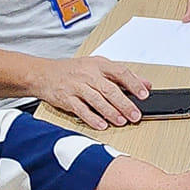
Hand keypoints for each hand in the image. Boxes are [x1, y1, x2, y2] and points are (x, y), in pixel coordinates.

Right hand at [30, 56, 151, 129]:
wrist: (44, 74)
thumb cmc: (73, 70)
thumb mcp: (98, 66)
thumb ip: (122, 75)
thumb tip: (146, 84)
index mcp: (98, 64)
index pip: (120, 72)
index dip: (134, 83)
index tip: (144, 94)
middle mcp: (88, 74)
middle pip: (109, 89)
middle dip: (124, 104)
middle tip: (135, 115)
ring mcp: (76, 86)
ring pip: (96, 100)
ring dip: (110, 112)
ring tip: (121, 121)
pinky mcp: (66, 99)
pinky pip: (81, 110)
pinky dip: (92, 118)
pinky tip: (101, 125)